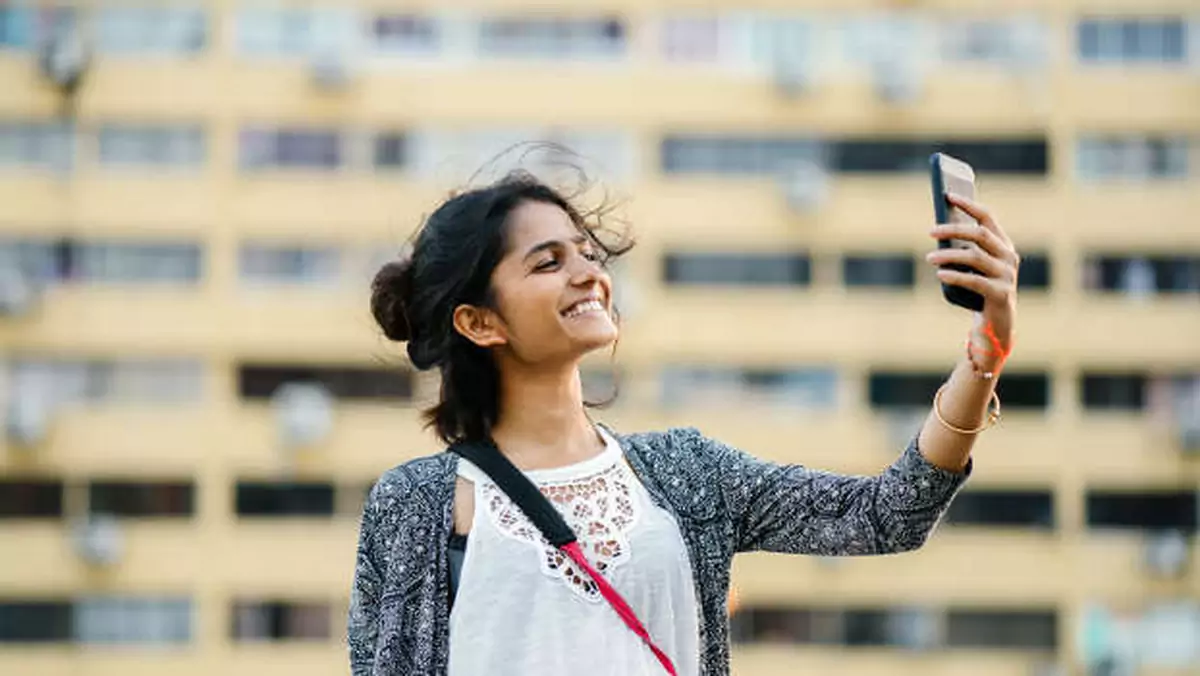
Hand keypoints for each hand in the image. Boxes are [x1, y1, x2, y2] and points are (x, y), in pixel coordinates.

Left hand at [925, 193, 1018, 364]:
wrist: (995, 324)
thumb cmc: (978, 291)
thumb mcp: (971, 267)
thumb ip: (963, 249)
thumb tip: (938, 231)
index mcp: (1003, 244)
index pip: (987, 217)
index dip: (968, 205)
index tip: (948, 195)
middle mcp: (1009, 256)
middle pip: (980, 234)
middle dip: (953, 229)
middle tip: (930, 230)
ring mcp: (1007, 275)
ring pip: (975, 257)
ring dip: (949, 255)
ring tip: (929, 257)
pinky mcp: (1001, 294)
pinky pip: (975, 282)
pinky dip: (956, 276)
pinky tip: (940, 274)